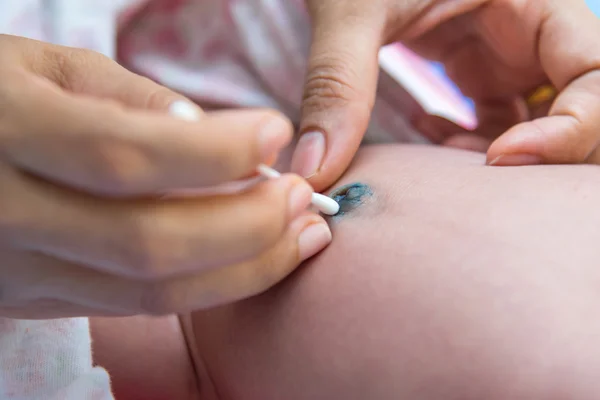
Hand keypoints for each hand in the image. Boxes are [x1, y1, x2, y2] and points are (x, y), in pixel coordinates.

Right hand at [0, 35, 331, 318]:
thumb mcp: (49, 67)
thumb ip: (133, 99)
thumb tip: (213, 135)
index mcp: (6, 132)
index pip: (125, 155)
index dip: (214, 151)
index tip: (275, 133)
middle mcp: (7, 214)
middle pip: (148, 243)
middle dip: (247, 227)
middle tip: (303, 200)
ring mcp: (20, 270)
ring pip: (151, 291)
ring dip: (246, 269)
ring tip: (302, 234)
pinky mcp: (37, 299)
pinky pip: (138, 304)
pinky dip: (210, 285)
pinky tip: (256, 257)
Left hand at [295, 0, 599, 189]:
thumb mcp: (352, 8)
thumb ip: (336, 82)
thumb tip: (316, 169)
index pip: (597, 71)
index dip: (572, 124)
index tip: (501, 157)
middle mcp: (534, 32)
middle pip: (585, 107)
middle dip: (547, 154)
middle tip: (482, 179)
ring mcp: (511, 57)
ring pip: (543, 126)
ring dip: (500, 159)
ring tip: (441, 163)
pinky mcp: (485, 76)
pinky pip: (500, 127)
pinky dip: (469, 148)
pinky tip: (430, 136)